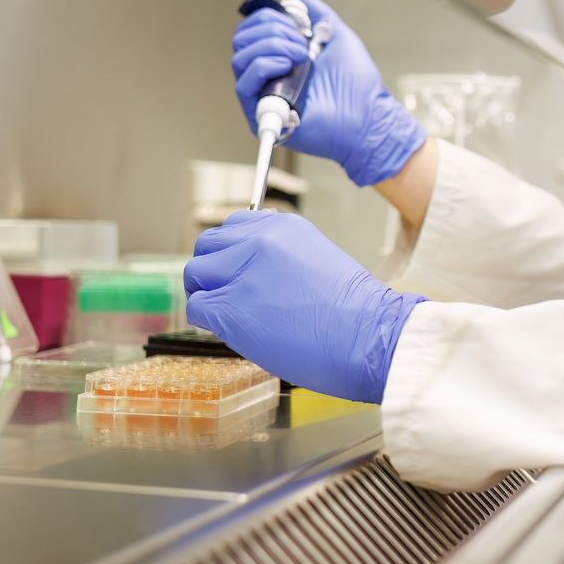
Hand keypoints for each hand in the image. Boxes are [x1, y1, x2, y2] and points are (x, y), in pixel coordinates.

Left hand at [184, 211, 425, 402]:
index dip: (230, 250)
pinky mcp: (230, 308)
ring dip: (206, 294)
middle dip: (211, 270)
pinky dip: (207, 321)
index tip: (235, 268)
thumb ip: (281, 256)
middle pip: (207, 244)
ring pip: (195, 273)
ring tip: (227, 314)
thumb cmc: (355, 312)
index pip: (233, 225)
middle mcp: (258, 241)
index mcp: (282, 226)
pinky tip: (230, 331)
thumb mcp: (317, 259)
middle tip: (224, 292)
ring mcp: (241, 273)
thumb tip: (253, 271)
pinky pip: (197, 308)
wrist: (369, 337)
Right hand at [230, 0, 425, 186]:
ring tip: (301, 56)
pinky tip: (288, 66)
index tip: (299, 24)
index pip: (252, 30)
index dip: (268, 18)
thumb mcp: (338, 37)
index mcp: (280, 58)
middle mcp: (268, 77)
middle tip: (301, 42)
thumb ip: (319, 15)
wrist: (368, 118)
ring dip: (271, 46)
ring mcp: (263, 96)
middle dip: (271, 30)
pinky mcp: (262, 116)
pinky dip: (264, 65)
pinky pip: (243, 84)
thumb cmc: (358, 86)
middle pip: (241, 40)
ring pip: (240, 58)